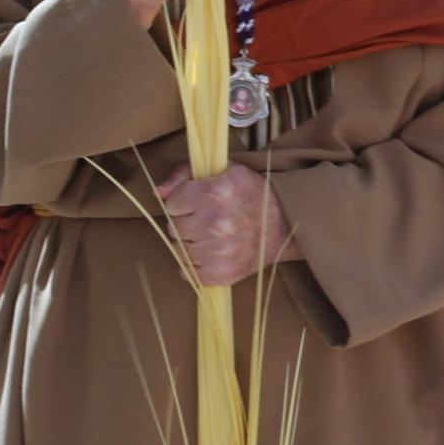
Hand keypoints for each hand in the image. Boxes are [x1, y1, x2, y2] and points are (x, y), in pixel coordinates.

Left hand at [154, 165, 294, 288]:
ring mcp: (220, 251)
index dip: (184, 202)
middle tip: (208, 220)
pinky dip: (196, 265)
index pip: (173, 204)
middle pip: (175, 228)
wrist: (285, 224)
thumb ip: (184, 175)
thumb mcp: (224, 171)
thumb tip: (158, 193)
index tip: (199, 203)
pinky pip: (188, 272)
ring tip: (212, 236)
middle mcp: (217, 222)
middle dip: (186, 223)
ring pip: (180, 250)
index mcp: (216, 192)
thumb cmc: (250, 194)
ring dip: (191, 244)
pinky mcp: (223, 273)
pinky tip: (212, 253)